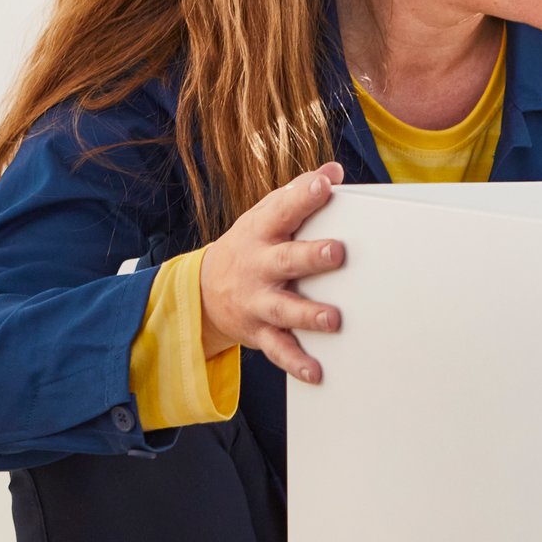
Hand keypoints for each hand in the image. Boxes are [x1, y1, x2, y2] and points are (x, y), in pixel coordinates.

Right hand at [198, 162, 346, 382]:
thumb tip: (335, 170)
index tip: (324, 185)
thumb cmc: (252, 246)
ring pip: (283, 309)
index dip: (303, 196)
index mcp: (262, 232)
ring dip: (308, 314)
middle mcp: (259, 266)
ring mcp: (257, 301)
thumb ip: (300, 194)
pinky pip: (278, 349)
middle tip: (337, 254)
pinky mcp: (259, 332)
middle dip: (311, 257)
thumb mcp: (267, 215)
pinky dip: (296, 362)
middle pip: (286, 260)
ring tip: (333, 319)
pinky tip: (316, 371)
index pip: (283, 209)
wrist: (205, 291)